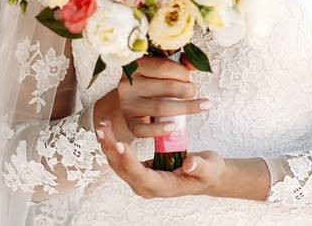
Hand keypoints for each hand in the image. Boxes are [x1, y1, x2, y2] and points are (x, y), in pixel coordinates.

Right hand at [95, 56, 210, 142]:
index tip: (189, 77)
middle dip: (187, 90)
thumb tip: (196, 63)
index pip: (164, 67)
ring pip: (160, 108)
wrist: (132, 99)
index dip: (182, 73)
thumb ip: (180, 63)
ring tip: (200, 106)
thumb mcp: (163, 67)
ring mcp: (127, 105)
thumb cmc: (152, 81)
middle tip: (193, 91)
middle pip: (166, 88)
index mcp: (137, 66)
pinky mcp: (130, 122)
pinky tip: (173, 127)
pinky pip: (143, 129)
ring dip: (185, 108)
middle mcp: (128, 85)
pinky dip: (160, 129)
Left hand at [96, 119, 224, 198]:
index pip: (140, 175)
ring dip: (109, 145)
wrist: (207, 175)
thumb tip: (189, 163)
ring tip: (103, 125)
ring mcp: (142, 180)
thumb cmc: (208, 171)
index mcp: (162, 187)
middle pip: (122, 169)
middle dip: (111, 149)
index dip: (128, 160)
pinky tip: (111, 130)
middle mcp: (147, 186)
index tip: (121, 144)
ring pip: (119, 164)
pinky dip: (115, 145)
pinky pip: (123, 160)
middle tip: (103, 129)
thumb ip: (199, 166)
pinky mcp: (141, 170)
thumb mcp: (208, 168)